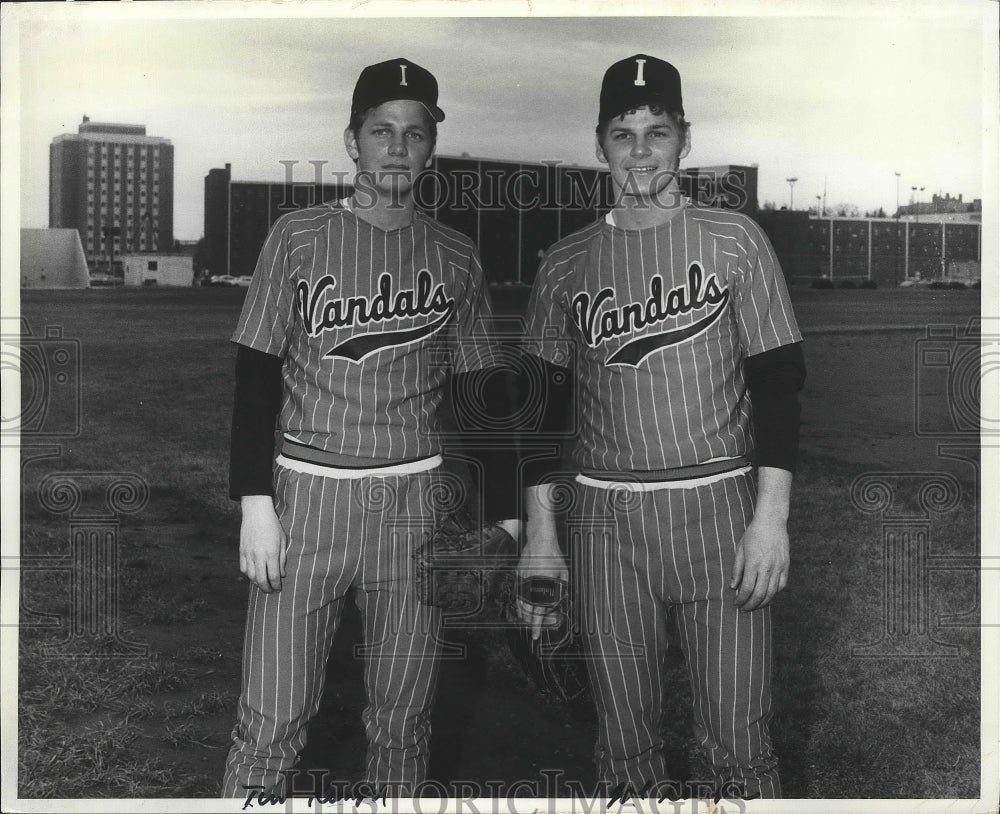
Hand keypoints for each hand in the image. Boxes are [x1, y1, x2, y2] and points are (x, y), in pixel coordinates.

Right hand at [239, 495, 286, 592]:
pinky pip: (243, 568)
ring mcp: (248, 554)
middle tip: (270, 591)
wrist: (256, 513)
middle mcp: (259, 555)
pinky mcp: (241, 551)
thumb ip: (282, 559)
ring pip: (251, 576)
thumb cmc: (273, 526)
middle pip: (261, 580)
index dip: (276, 585)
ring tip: (262, 584)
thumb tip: (282, 574)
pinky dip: (248, 574)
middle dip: (266, 588)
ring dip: (257, 583)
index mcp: (272, 553)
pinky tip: (253, 575)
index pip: (274, 576)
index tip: (279, 589)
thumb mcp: (283, 540)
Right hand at [516, 524, 568, 639]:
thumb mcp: (563, 574)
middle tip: (534, 629)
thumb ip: (560, 589)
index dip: (536, 625)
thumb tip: (559, 601)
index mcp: (542, 586)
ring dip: (524, 614)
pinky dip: (520, 602)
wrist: (540, 539)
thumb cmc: (553, 555)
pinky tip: (523, 606)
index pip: (538, 611)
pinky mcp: (518, 574)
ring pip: (520, 602)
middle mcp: (530, 585)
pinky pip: (518, 593)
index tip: (535, 634)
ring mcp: (522, 580)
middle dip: (530, 622)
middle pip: (527, 610)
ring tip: (528, 621)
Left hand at [730, 512, 788, 610]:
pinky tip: (767, 596)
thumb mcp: (740, 550)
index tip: (736, 603)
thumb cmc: (753, 535)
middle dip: (750, 605)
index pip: (746, 589)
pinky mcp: (786, 566)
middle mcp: (767, 568)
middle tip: (744, 609)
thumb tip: (733, 587)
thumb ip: (737, 569)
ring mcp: (779, 567)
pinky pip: (782, 585)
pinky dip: (774, 594)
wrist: (771, 522)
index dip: (741, 599)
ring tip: (754, 606)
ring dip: (763, 603)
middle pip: (759, 595)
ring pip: (772, 593)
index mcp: (753, 563)